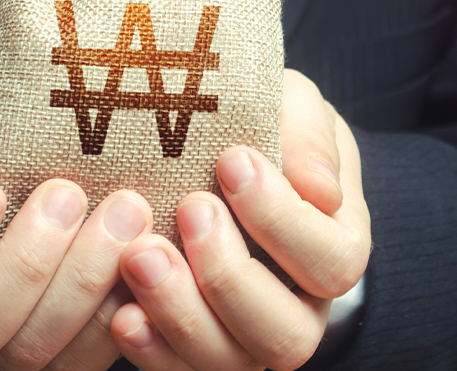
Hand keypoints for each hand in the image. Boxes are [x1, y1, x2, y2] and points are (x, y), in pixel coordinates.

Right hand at [0, 76, 153, 369]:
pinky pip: (86, 360)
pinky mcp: (66, 355)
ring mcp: (7, 347)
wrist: (53, 151)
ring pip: (30, 353)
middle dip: (21, 266)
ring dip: (81, 281)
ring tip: (125, 208)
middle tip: (66, 193)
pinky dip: (120, 308)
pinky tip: (146, 251)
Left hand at [110, 69, 370, 370]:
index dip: (281, 219)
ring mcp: (245, 334)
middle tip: (190, 210)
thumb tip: (320, 192)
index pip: (330, 261)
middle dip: (229, 277)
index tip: (232, 160)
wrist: (225, 157)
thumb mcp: (295, 111)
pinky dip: (151, 351)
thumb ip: (309, 138)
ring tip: (140, 255)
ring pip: (230, 361)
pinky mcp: (193, 344)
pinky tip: (121, 312)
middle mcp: (299, 306)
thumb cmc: (266, 130)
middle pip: (285, 334)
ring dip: (182, 314)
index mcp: (335, 248)